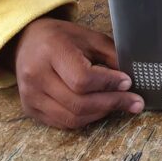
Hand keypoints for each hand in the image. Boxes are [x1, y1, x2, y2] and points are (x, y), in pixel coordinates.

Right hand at [14, 17, 143, 128]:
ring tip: (119, 104)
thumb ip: (112, 56)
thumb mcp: (91, 37)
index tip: (128, 82)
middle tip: (134, 102)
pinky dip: (86, 118)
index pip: (82, 79)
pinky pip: (63, 123)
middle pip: (78, 103)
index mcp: (52, 51)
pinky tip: (99, 108)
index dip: (109, 83)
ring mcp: (30, 96)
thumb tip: (133, 77)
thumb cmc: (62, 38)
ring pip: (71, 118)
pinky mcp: (30, 109)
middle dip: (112, 103)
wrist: (27, 41)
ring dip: (101, 113)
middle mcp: (36, 76)